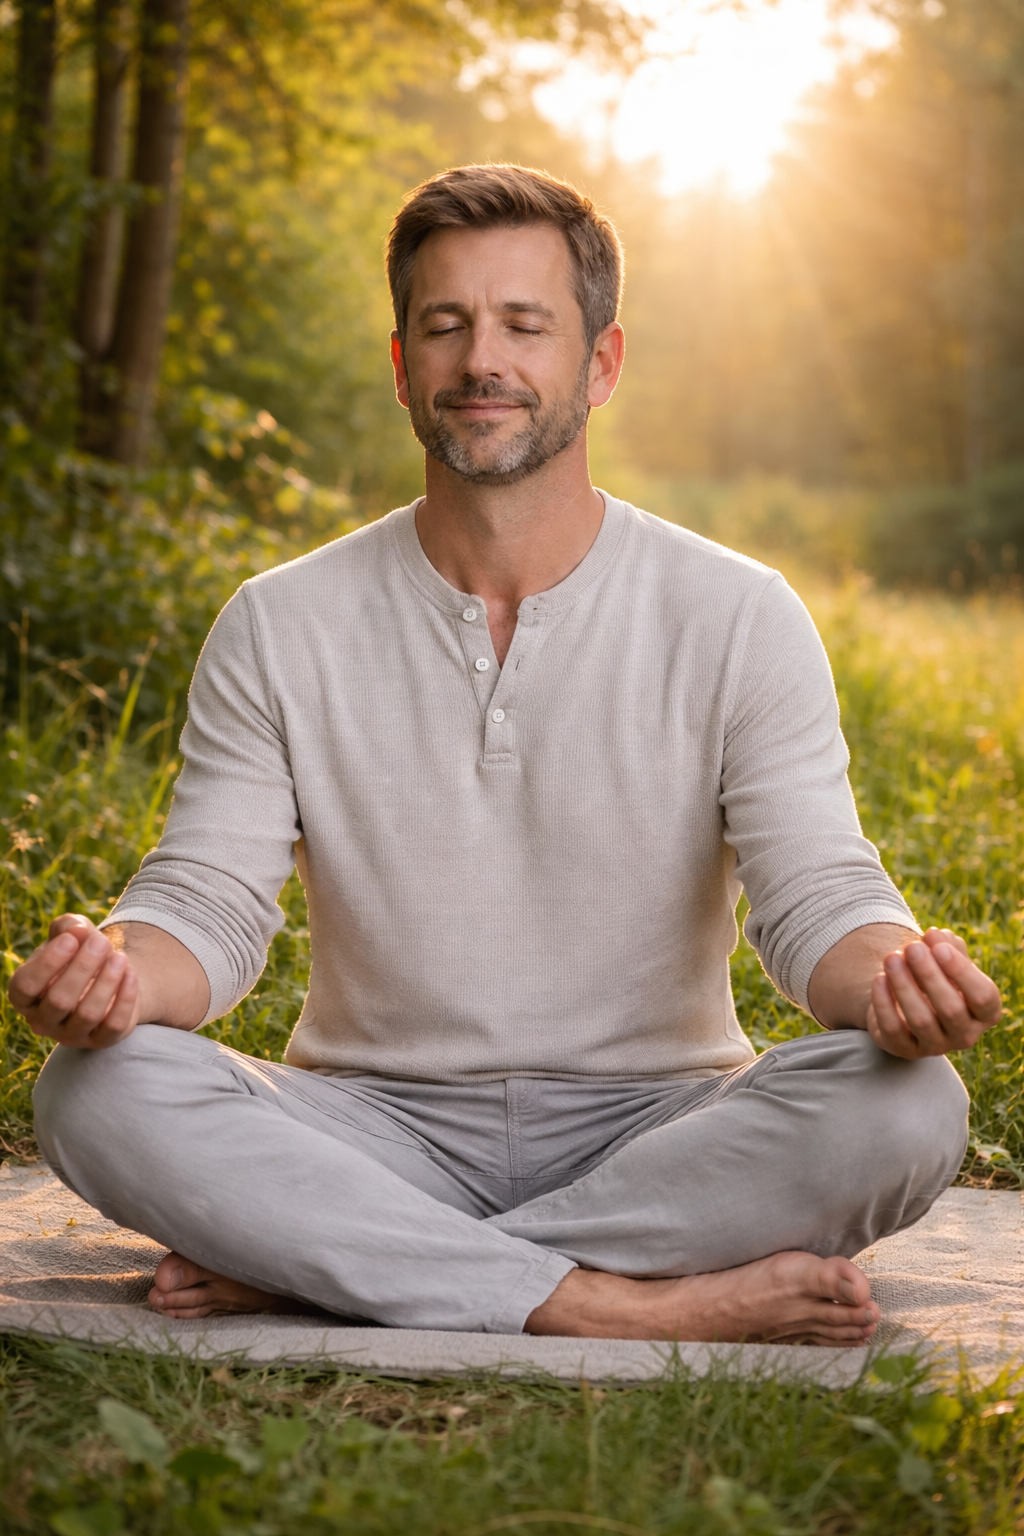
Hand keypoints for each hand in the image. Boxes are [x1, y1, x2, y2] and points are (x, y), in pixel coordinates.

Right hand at [8, 914, 139, 1049]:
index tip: (71, 939)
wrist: (107, 974)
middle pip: (59, 1000)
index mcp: (24, 996)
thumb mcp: (70, 933)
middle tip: (101, 942)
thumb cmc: (79, 952)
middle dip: (83, 967)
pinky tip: (130, 974)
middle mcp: (42, 1021)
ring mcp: (71, 1035)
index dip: (48, 962)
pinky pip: (113, 1026)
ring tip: (119, 957)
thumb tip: (77, 931)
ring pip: (88, 1014)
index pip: (25, 987)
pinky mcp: (100, 1041)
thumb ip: (68, 927)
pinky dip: (125, 999)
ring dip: (106, 981)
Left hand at [867, 927, 1000, 1058]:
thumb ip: (945, 945)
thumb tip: (936, 935)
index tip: (939, 946)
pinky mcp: (904, 1049)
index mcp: (985, 1013)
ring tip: (891, 958)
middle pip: (951, 1009)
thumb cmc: (935, 976)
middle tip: (912, 947)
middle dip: (929, 974)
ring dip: (904, 985)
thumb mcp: (945, 959)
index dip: (961, 971)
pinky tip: (879, 978)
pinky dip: (884, 1003)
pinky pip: (893, 1029)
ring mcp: (934, 1046)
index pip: (983, 997)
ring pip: (921, 1020)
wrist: (907, 1001)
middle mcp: (965, 1035)